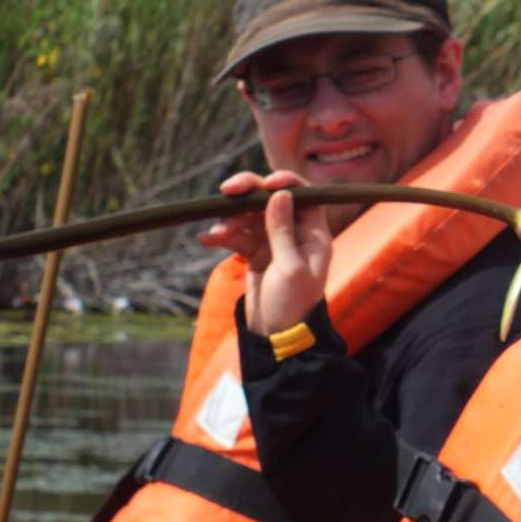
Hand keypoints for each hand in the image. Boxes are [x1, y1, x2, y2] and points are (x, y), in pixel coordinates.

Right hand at [198, 170, 332, 334]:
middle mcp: (296, 234)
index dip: (284, 183)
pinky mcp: (256, 254)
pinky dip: (223, 236)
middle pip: (272, 200)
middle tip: (226, 191)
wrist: (278, 338)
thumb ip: (283, 231)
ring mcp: (274, 243)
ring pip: (251, 216)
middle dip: (249, 194)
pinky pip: (238, 236)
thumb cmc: (292, 304)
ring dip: (232, 219)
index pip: (304, 196)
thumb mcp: (289, 267)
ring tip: (217, 232)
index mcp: (314, 235)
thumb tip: (280, 194)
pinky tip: (206, 239)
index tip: (263, 183)